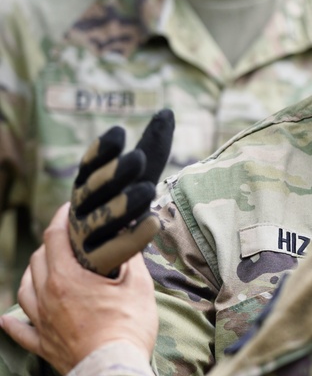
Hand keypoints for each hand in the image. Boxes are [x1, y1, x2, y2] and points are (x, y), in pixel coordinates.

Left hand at [0, 204, 157, 374]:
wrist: (114, 373)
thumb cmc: (129, 329)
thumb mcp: (139, 287)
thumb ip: (130, 258)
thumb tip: (130, 238)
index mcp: (66, 277)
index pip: (54, 236)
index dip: (61, 218)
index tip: (70, 209)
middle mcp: (46, 296)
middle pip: (37, 260)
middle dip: (50, 245)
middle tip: (66, 241)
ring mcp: (42, 322)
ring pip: (24, 290)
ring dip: (31, 275)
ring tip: (41, 270)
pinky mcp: (44, 346)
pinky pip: (20, 331)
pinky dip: (13, 322)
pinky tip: (7, 319)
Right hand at [69, 109, 174, 275]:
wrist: (95, 263)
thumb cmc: (119, 213)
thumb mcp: (136, 180)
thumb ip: (150, 149)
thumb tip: (167, 111)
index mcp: (86, 188)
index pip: (88, 167)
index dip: (101, 151)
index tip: (119, 133)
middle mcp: (81, 211)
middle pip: (93, 192)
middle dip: (114, 174)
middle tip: (138, 158)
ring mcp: (85, 239)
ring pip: (101, 221)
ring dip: (123, 205)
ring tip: (148, 189)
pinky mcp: (96, 264)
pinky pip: (112, 252)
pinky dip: (133, 239)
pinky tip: (154, 223)